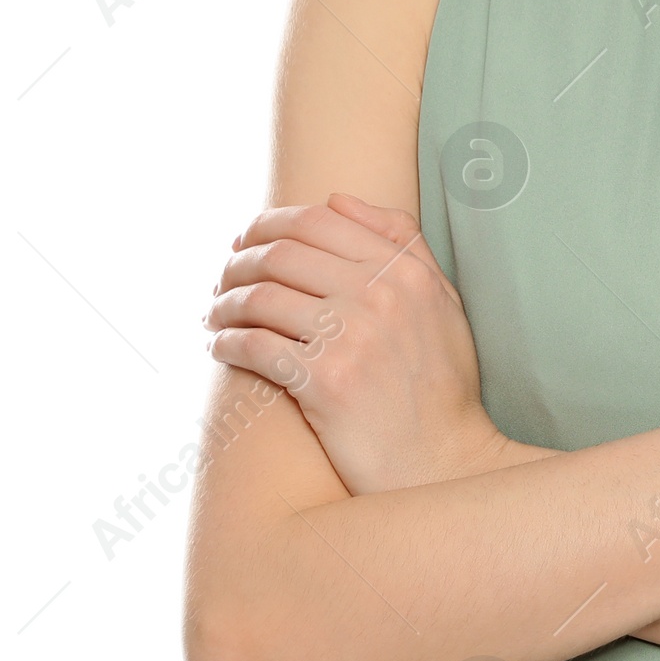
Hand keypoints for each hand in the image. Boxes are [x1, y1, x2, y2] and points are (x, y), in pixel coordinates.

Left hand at [205, 193, 529, 493]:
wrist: (445, 462)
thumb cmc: (442, 384)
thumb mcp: (442, 300)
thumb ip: (401, 241)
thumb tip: (336, 198)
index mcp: (406, 269)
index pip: (318, 220)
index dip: (269, 224)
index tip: (246, 239)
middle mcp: (380, 294)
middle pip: (281, 253)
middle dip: (238, 262)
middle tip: (221, 279)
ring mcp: (352, 336)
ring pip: (260, 296)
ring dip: (224, 303)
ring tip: (215, 315)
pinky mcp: (325, 382)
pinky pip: (254, 345)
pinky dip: (227, 341)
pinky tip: (221, 347)